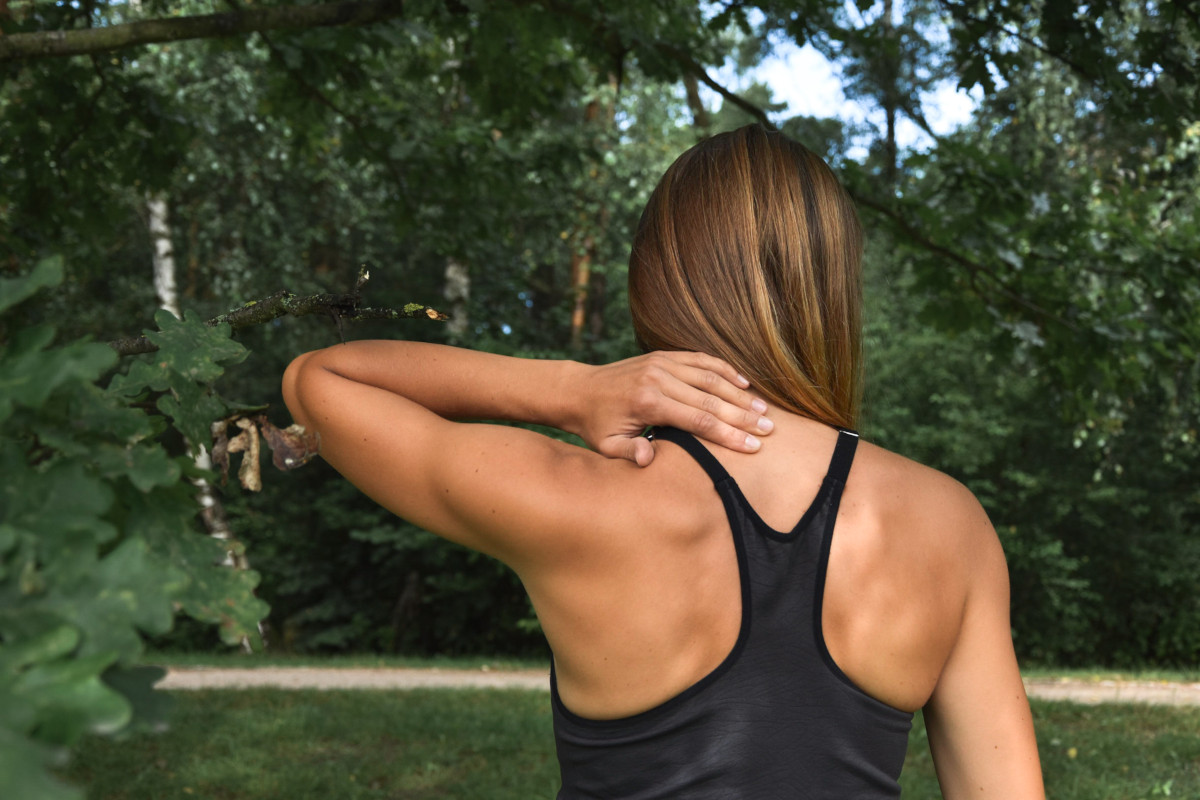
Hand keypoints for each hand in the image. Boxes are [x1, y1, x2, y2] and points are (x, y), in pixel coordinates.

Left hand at [576, 351, 772, 466]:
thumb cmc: (596, 425)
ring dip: (739, 393)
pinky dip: (723, 369)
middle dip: (742, 415)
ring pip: (709, 376)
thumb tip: (650, 459)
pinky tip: (743, 382)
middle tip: (769, 428)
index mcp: (648, 403)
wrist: (579, 390)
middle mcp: (658, 378)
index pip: (698, 420)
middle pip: (710, 398)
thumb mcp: (606, 446)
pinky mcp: (663, 356)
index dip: (727, 434)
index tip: (752, 446)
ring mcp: (662, 363)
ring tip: (763, 409)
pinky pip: (699, 360)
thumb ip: (630, 453)